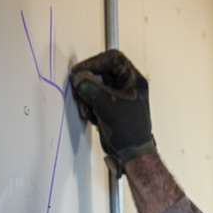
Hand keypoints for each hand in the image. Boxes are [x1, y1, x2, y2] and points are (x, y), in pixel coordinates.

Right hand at [70, 50, 156, 175]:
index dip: (95, 62)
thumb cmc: (130, 131)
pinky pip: (93, 97)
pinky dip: (87, 104)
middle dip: (88, 83)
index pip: (113, 59)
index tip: (82, 71)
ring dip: (85, 95)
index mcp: (133, 79)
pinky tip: (91, 116)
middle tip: (80, 91)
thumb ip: (91, 88)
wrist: (131, 154)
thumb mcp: (108, 105)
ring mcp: (116, 96)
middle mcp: (126, 85)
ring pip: (94, 85)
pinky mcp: (108, 106)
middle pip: (100, 71)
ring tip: (87, 109)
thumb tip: (79, 77)